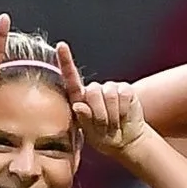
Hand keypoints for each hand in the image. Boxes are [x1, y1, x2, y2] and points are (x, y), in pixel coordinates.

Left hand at [57, 46, 148, 167]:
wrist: (125, 140)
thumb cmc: (102, 137)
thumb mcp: (90, 134)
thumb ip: (84, 120)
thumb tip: (78, 106)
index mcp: (79, 99)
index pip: (70, 79)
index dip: (66, 61)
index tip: (61, 46)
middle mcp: (93, 90)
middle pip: (92, 92)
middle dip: (99, 114)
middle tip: (103, 127)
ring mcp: (110, 88)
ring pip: (109, 96)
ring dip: (112, 115)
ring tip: (113, 123)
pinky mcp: (125, 89)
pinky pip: (123, 96)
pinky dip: (123, 110)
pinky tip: (123, 116)